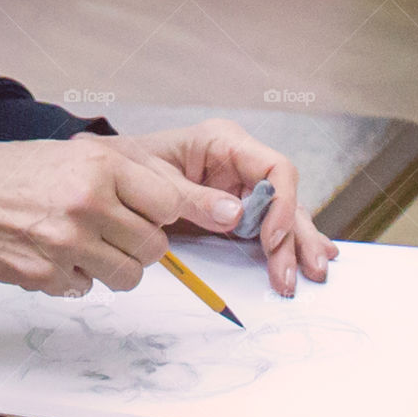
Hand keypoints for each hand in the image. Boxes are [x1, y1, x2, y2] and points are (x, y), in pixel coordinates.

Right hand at [0, 137, 239, 295]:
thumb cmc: (10, 172)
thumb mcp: (72, 155)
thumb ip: (125, 177)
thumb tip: (178, 205)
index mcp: (99, 168)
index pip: (168, 204)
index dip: (161, 214)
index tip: (149, 216)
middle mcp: (88, 205)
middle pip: (154, 248)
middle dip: (139, 247)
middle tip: (114, 235)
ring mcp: (67, 245)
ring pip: (128, 277)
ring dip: (113, 269)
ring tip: (83, 248)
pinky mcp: (47, 276)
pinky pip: (86, 289)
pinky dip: (74, 279)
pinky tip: (50, 256)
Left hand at [75, 120, 338, 294]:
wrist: (104, 173)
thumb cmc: (127, 166)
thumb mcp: (155, 181)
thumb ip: (194, 199)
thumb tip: (236, 217)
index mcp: (225, 143)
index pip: (274, 168)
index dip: (281, 204)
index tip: (271, 239)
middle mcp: (241, 163)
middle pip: (283, 197)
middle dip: (296, 234)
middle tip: (302, 271)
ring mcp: (240, 188)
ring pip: (282, 214)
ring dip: (297, 245)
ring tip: (313, 274)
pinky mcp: (234, 211)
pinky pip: (266, 227)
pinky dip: (285, 245)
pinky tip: (307, 259)